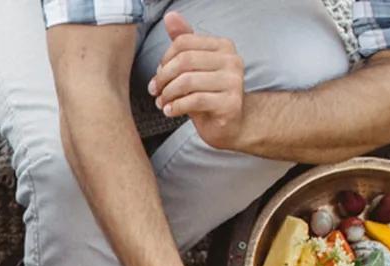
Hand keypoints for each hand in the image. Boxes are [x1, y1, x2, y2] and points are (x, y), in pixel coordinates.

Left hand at [149, 14, 247, 150]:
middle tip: (155, 91)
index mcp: (223, 46)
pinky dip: (176, 107)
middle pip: (184, 60)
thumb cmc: (208, 94)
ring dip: (168, 94)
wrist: (229, 125)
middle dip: (163, 77)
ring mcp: (234, 82)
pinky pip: (195, 100)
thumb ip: (183, 41)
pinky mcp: (230, 103)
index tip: (158, 75)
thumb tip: (170, 16)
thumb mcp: (193, 67)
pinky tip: (171, 111)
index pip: (183, 42)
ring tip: (162, 103)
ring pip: (188, 81)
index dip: (164, 59)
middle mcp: (232, 60)